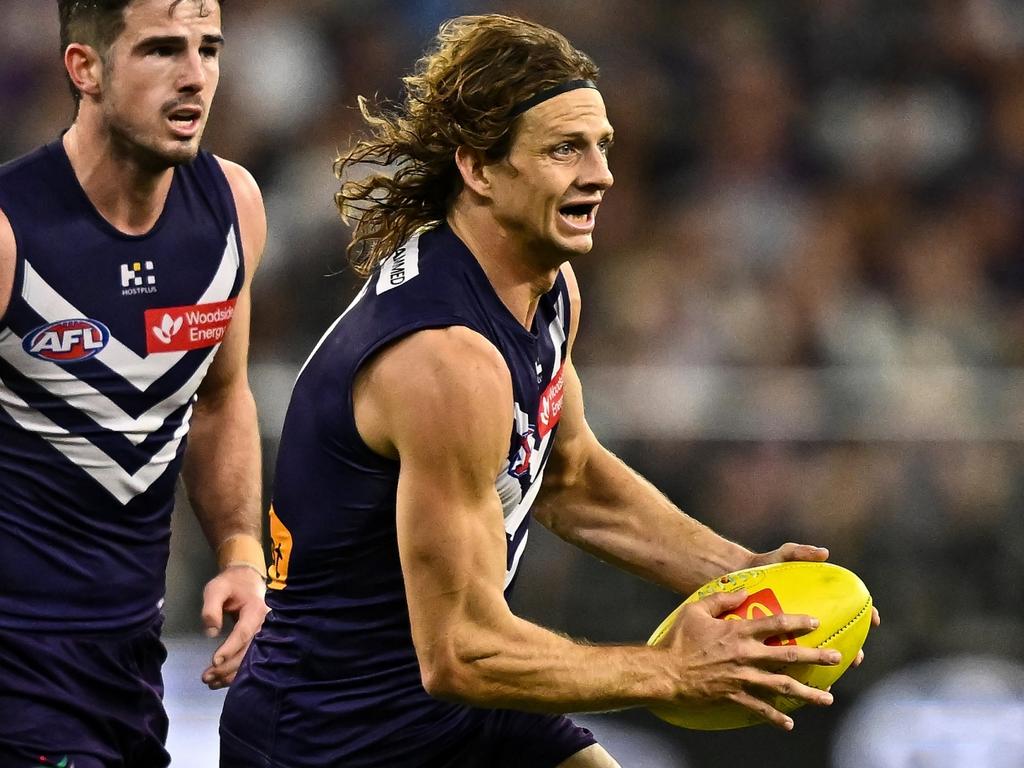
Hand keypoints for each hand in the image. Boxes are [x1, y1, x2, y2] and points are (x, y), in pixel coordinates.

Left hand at [199, 565, 268, 689]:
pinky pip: (249, 659)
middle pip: (248, 651)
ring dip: (231, 674)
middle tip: (206, 677)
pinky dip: (235, 672)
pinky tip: (220, 681)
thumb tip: (211, 632)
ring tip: (210, 681)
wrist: (247, 580)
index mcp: (256, 610)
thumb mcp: (216, 589)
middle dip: (227, 667)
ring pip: (250, 659)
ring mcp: (263, 635)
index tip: (215, 661)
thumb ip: (211, 608)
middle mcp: (264, 625)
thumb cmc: (231, 584)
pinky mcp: (258, 641)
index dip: (230, 648)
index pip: (244, 632)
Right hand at [661, 589, 840, 729]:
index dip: (797, 622)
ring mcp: (742, 677)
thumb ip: (721, 599)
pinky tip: (790, 723)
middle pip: (788, 656)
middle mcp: (745, 654)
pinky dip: (776, 717)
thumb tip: (743, 591)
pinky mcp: (734, 695)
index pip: (774, 624)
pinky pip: (760, 708)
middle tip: (837, 658)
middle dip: (815, 656)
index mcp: (737, 631)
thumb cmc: (678, 639)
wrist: (665, 672)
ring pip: (781, 686)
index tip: (816, 622)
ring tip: (827, 698)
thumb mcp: (696, 609)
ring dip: (807, 693)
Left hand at [747, 544, 880, 668]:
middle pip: (841, 636)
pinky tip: (799, 686)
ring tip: (831, 680)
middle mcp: (813, 617)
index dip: (866, 612)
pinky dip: (798, 673)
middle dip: (854, 649)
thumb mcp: (782, 556)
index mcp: (819, 599)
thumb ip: (801, 552)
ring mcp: (798, 631)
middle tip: (856, 658)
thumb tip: (825, 553)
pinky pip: (793, 661)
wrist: (737, 575)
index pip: (851, 606)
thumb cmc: (765, 565)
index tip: (874, 620)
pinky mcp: (779, 641)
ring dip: (827, 668)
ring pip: (819, 654)